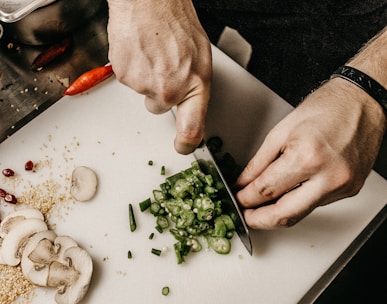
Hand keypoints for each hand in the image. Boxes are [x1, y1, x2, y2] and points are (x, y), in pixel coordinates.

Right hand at [107, 0, 211, 153]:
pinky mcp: (124, 76)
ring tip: (153, 52)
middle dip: (160, 92)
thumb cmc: (176, 22)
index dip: (186, 144)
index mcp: (194, 85)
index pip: (192, 130)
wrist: (149, 1)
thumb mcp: (200, 57)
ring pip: (143, 92)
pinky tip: (140, 51)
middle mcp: (169, 90)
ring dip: (146, 77)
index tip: (182, 146)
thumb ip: (194, 86)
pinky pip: (129, 80)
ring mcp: (144, 85)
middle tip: (163, 67)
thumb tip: (189, 107)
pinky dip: (133, 68)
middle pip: (159, 108)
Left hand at [235, 78, 385, 228]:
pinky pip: (316, 204)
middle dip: (259, 220)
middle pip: (285, 215)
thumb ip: (258, 162)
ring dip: (277, 213)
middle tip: (245, 215)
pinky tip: (287, 195)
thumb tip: (244, 183)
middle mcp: (328, 177)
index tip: (237, 200)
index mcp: (307, 157)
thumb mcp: (281, 131)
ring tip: (261, 206)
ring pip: (301, 214)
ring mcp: (342, 186)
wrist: (361, 102)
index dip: (245, 199)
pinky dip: (297, 203)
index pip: (266, 191)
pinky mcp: (350, 190)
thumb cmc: (325, 108)